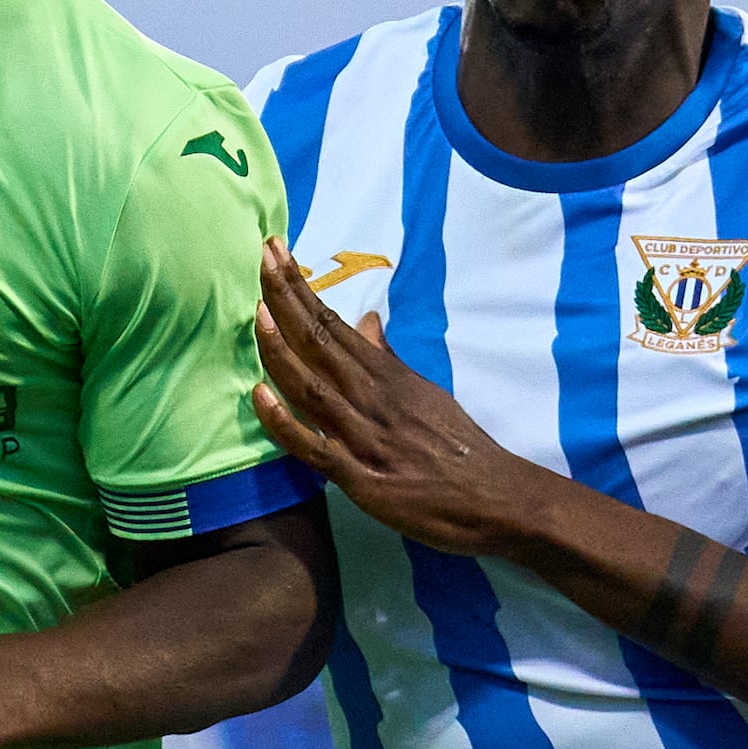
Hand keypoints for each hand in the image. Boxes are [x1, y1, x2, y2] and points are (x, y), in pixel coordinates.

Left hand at [246, 237, 556, 560]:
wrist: (491, 496)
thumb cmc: (455, 445)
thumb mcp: (422, 390)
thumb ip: (386, 359)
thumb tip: (366, 321)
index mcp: (386, 374)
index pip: (333, 323)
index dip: (300, 288)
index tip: (276, 253)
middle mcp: (371, 396)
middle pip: (319, 340)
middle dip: (286, 297)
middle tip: (262, 254)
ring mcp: (363, 435)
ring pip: (311, 385)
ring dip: (281, 347)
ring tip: (257, 310)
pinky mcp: (359, 476)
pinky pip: (313, 446)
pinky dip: (284, 422)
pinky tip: (258, 395)